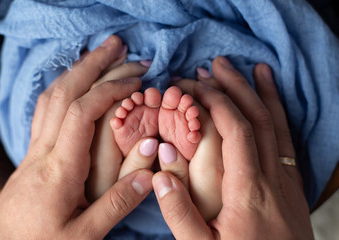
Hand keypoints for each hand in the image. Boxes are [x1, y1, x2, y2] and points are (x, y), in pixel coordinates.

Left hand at [0, 36, 152, 238]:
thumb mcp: (83, 236)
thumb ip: (117, 204)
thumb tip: (149, 173)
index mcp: (60, 169)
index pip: (82, 113)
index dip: (109, 91)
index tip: (135, 83)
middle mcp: (44, 151)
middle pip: (64, 93)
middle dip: (92, 64)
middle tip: (117, 45)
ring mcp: (34, 149)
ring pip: (51, 97)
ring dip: (77, 71)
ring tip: (99, 55)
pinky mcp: (32, 152)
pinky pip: (45, 109)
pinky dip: (64, 88)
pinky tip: (76, 84)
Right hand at [152, 57, 313, 238]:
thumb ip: (180, 214)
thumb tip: (159, 176)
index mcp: (248, 190)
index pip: (235, 131)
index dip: (216, 102)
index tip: (196, 86)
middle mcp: (272, 177)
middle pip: (257, 119)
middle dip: (236, 87)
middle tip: (217, 65)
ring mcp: (287, 179)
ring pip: (278, 125)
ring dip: (263, 94)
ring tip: (254, 69)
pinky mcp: (292, 185)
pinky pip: (288, 141)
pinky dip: (281, 116)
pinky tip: (274, 104)